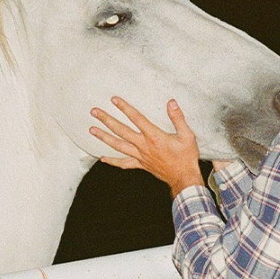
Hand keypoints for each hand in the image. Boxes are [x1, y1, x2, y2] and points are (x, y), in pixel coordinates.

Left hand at [88, 97, 203, 195]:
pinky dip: (112, 161)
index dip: (125, 108)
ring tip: (92, 130)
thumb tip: (171, 103)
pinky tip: (103, 158)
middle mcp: (143, 146)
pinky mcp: (140, 165)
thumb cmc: (186, 158)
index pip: (136, 118)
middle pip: (121, 130)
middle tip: (94, 112)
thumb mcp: (187, 136)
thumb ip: (178, 118)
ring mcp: (140, 156)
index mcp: (154, 136)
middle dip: (107, 120)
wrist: (184, 179)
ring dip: (104, 137)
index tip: (114, 100)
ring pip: (118, 145)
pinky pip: (123, 163)